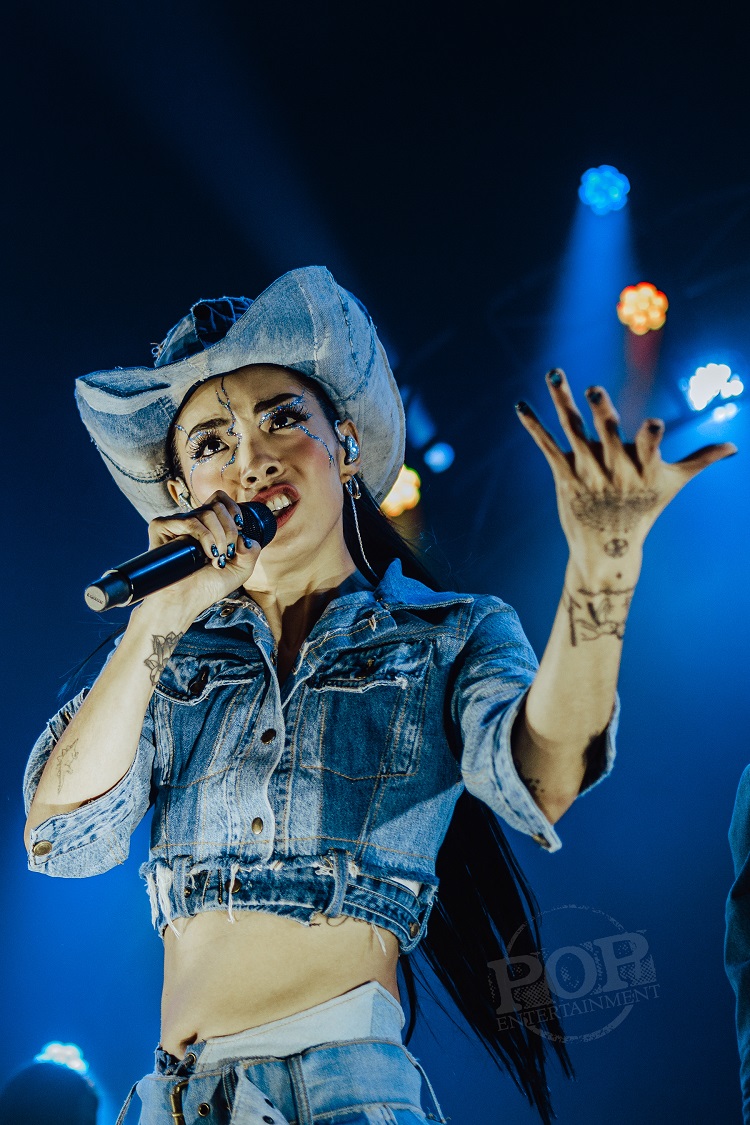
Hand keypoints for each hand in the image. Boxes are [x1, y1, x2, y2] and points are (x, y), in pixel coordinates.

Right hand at [144, 490, 260, 619]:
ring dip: (220, 537)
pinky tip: (207, 554)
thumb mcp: (240, 569)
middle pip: (218, 506)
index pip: (220, 499)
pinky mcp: (162, 527)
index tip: (240, 527)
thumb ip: (251, 550)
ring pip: (207, 513)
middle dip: (230, 530)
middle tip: (227, 552)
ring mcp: (176, 523)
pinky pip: (190, 521)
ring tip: (216, 558)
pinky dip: (205, 537)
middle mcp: (192, 521)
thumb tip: (244, 534)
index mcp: (207, 526)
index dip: (233, 509)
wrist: (185, 602)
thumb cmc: (207, 587)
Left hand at [515, 369, 736, 582]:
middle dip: (602, 413)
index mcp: (643, 469)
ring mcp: (586, 472)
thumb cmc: (644, 512)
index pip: (649, 449)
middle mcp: (614, 470)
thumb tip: (734, 448)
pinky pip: (547, 446)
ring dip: (562, 402)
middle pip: (607, 436)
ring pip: (573, 431)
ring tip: (554, 373)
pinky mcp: (563, 476)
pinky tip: (521, 405)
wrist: (606, 550)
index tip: (653, 424)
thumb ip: (700, 460)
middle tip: (595, 388)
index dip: (651, 438)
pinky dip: (534, 426)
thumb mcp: (672, 485)